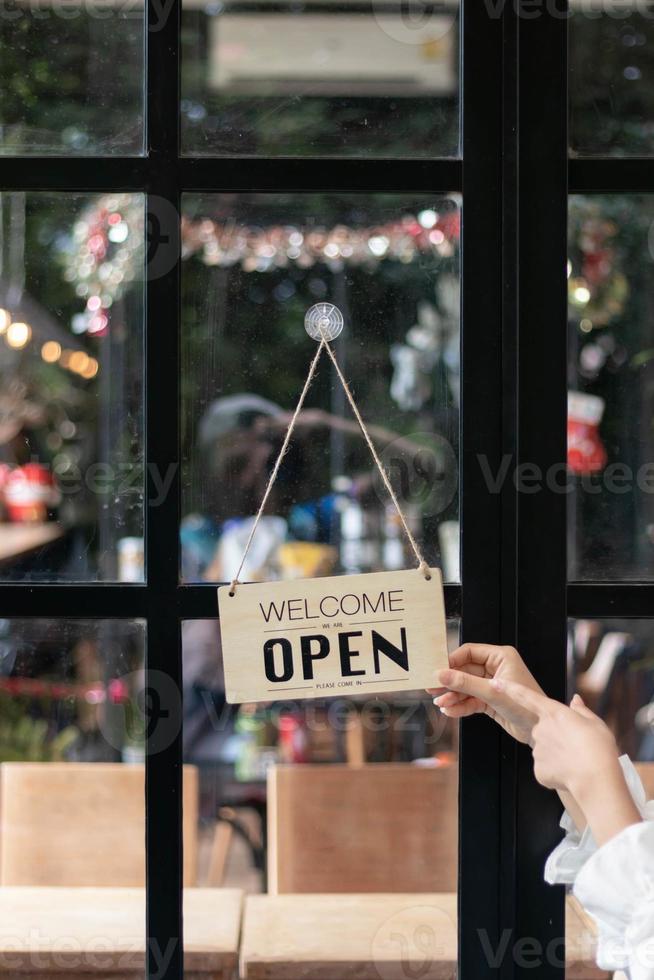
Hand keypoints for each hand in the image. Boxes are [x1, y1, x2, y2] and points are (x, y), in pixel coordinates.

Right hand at [427, 643, 543, 743]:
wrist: (541, 731)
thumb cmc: (527, 706)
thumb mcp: (492, 692)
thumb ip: (465, 683)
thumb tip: (442, 675)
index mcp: (501, 657)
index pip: (469, 652)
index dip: (452, 661)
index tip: (437, 670)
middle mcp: (496, 669)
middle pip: (465, 671)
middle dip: (450, 682)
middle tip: (433, 688)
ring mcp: (493, 685)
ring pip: (466, 687)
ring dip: (453, 696)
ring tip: (441, 703)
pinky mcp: (491, 701)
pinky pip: (471, 700)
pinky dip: (460, 706)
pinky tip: (450, 711)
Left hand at [496, 680, 640, 844]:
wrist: (595, 779)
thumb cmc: (598, 749)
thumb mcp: (595, 723)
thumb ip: (581, 711)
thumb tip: (575, 700)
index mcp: (553, 713)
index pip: (526, 697)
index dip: (511, 689)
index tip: (496, 682)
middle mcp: (540, 729)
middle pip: (543, 730)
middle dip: (556, 737)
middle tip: (576, 747)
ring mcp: (537, 750)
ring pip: (545, 751)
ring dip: (557, 755)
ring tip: (576, 761)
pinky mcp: (538, 770)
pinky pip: (546, 769)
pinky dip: (556, 771)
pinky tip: (570, 773)